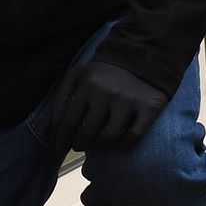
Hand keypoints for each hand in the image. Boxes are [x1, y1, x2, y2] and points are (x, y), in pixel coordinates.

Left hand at [50, 61, 168, 151]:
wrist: (140, 59)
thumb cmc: (102, 73)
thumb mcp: (76, 77)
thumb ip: (62, 98)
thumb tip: (56, 130)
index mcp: (87, 84)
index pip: (68, 121)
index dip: (62, 138)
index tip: (62, 146)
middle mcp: (108, 93)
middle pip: (88, 132)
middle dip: (80, 144)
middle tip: (80, 146)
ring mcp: (129, 101)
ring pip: (109, 137)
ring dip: (99, 146)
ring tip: (97, 144)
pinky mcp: (149, 109)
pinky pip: (133, 138)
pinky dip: (122, 145)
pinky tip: (116, 143)